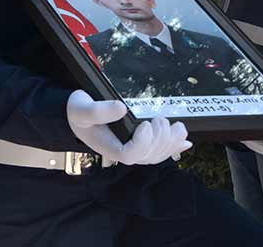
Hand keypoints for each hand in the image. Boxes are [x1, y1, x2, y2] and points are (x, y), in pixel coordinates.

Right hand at [66, 90, 191, 164]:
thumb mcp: (82, 108)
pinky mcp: (139, 144)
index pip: (130, 154)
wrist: (77, 115)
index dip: (143, 142)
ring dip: (171, 143)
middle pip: (148, 155)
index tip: (145, 123)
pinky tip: (185, 142)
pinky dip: (174, 146)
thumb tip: (121, 107)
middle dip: (160, 139)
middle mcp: (122, 152)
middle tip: (161, 120)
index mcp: (109, 148)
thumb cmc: (78, 112)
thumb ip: (99, 110)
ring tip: (178, 128)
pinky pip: (159, 151)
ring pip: (156, 155)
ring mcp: (132, 150)